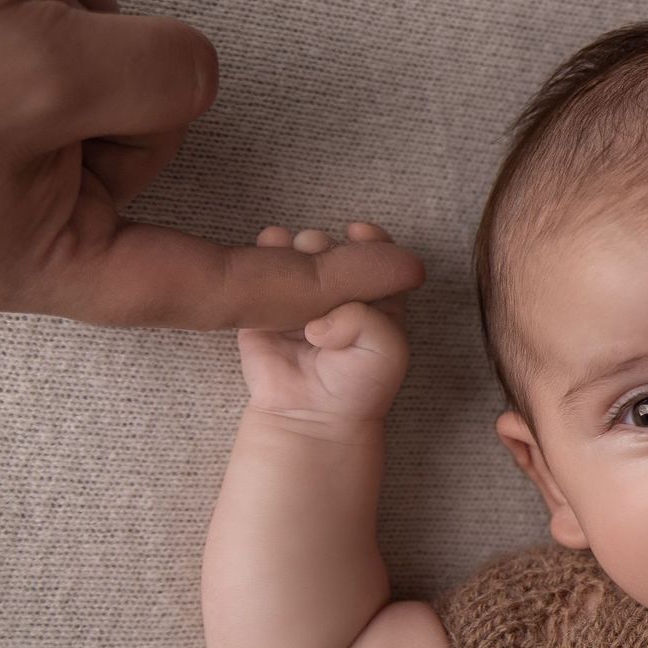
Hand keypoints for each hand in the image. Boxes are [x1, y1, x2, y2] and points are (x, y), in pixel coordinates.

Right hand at [0, 0, 424, 329]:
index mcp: (37, 257)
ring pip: (106, 66)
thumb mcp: (39, 68)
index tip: (402, 273)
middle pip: (154, 133)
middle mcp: (22, 212)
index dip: (311, 278)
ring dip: (54, 3)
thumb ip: (155, 80)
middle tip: (21, 10)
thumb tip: (189, 76)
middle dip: (106, 54)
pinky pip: (52, 24)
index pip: (209, 280)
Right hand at [236, 223, 413, 426]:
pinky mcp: (264, 307)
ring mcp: (299, 296)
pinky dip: (262, 255)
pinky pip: (260, 273)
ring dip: (293, 244)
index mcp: (374, 295)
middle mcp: (336, 291)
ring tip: (294, 253)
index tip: (357, 232)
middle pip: (331, 248)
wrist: (315, 415)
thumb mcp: (387, 349)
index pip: (376, 254)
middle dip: (325, 243)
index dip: (369, 239)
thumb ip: (367, 320)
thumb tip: (318, 319)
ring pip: (295, 254)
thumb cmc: (359, 384)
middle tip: (319, 253)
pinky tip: (266, 249)